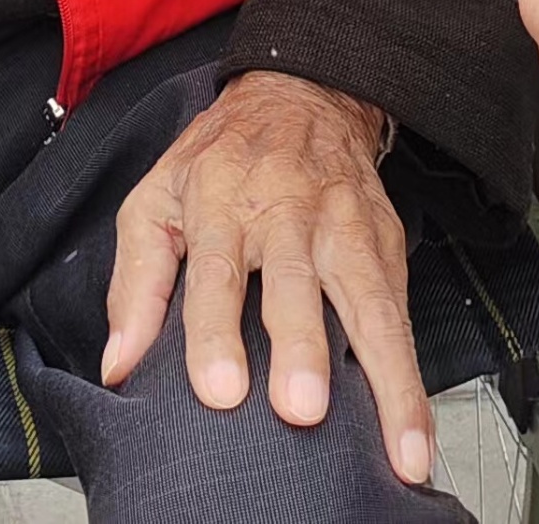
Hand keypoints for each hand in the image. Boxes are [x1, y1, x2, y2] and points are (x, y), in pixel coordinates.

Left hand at [101, 74, 435, 486]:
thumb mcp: (156, 195)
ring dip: (387, 378)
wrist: (304, 91)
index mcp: (222, 201)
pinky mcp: (386, 243)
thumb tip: (120, 362)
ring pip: (370, 304)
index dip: (216, 332)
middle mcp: (288, 213)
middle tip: (302, 409)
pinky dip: (413, 375)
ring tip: (398, 446)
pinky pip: (401, 313)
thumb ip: (135, 280)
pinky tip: (418, 429)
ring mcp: (344, 229)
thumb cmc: (222, 156)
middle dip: (302, 348)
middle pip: (296, 285)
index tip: (220, 391)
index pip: (216, 271)